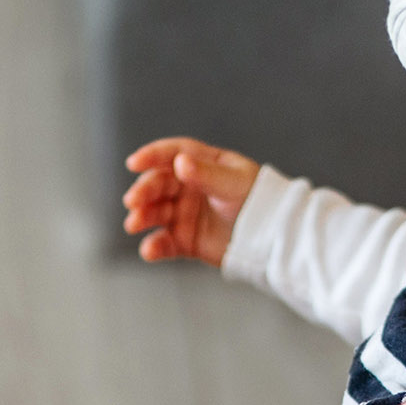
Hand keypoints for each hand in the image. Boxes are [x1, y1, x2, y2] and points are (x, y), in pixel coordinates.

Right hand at [123, 137, 261, 265]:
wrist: (272, 241)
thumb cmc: (260, 203)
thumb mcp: (235, 184)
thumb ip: (207, 175)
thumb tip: (180, 162)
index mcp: (204, 164)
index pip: (174, 154)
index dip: (153, 156)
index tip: (134, 162)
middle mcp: (191, 187)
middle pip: (160, 184)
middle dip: (144, 192)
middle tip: (132, 201)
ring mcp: (187, 214)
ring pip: (157, 213)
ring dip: (143, 217)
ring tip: (133, 224)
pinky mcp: (186, 240)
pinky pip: (165, 243)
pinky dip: (154, 246)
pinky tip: (148, 250)